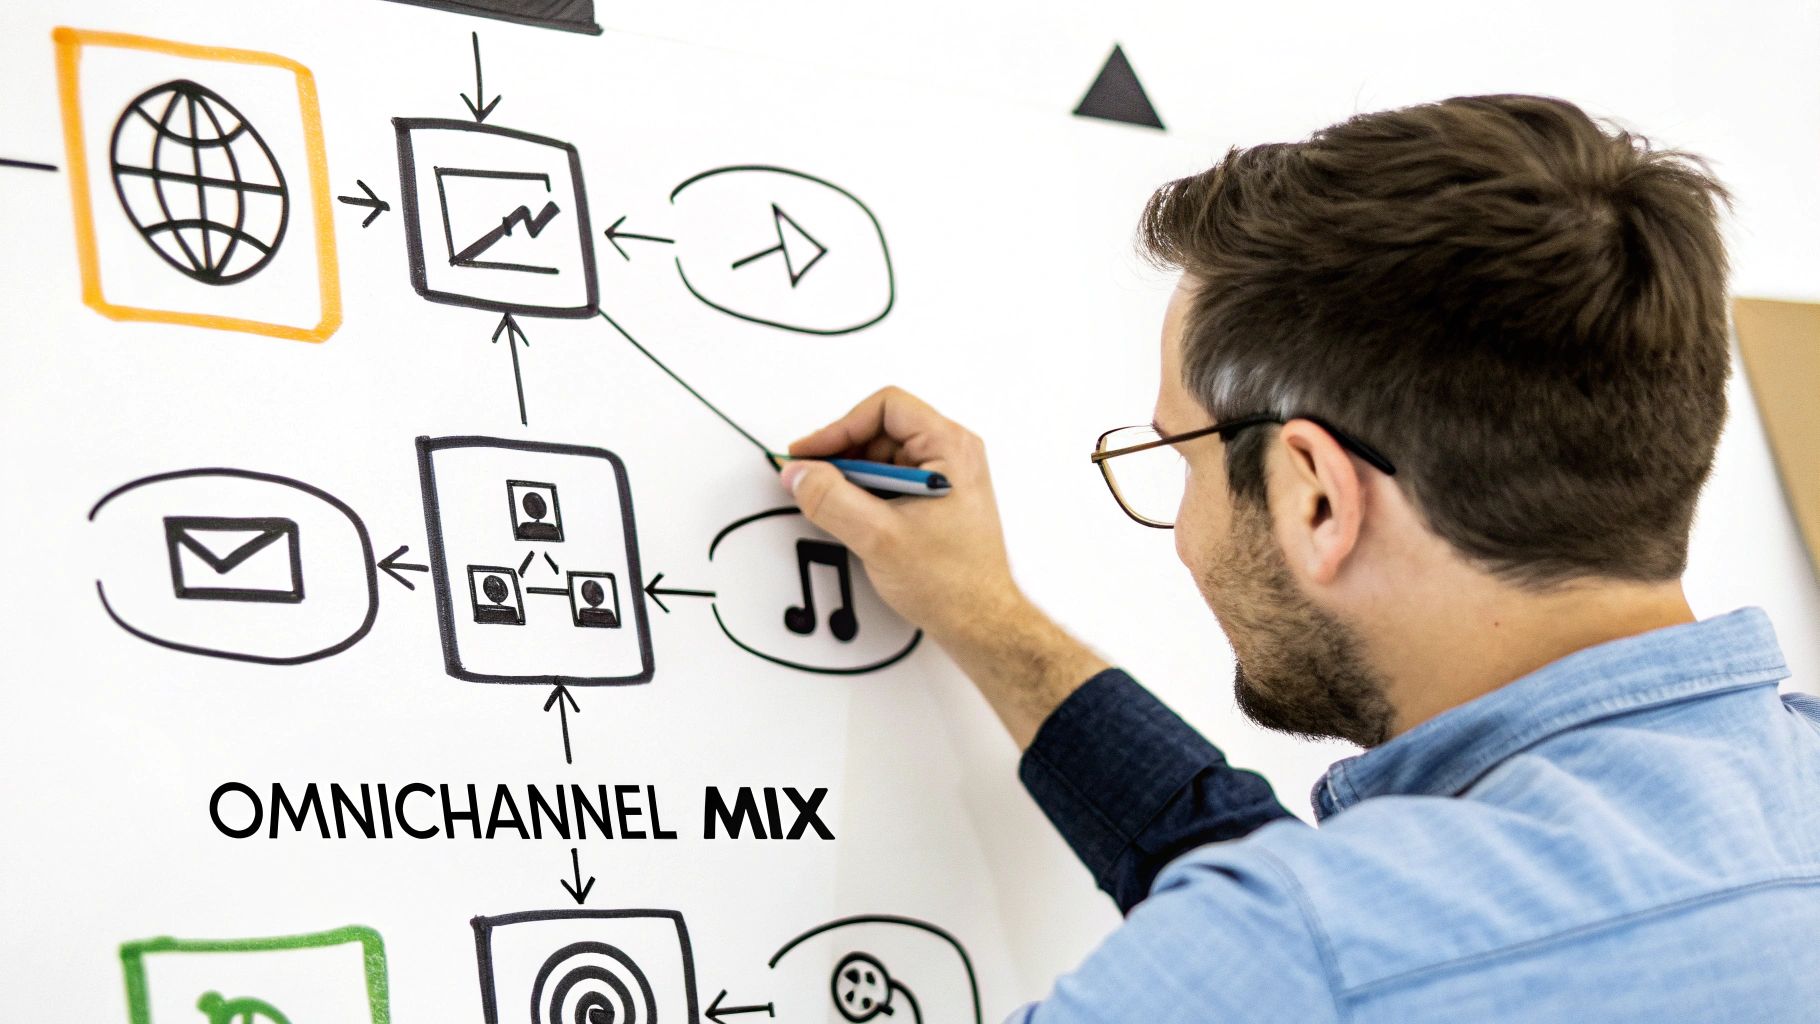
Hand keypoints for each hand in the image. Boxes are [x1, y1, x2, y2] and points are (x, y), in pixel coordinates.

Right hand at [781, 387, 1107, 747]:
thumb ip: (831, 500)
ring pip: (882, 456)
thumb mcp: (878, 537)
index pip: (886, 408)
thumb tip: (799, 474)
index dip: (841, 427)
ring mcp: (945, 477)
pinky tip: (855, 518)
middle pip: (881, 430)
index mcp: (951, 449)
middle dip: (842, 455)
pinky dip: (865, 493)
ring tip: (837, 508)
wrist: (979, 622)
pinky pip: (890, 479)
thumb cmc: (953, 583)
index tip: (811, 454)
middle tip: (813, 481)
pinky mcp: (935, 498)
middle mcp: (952, 455)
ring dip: (851, 477)